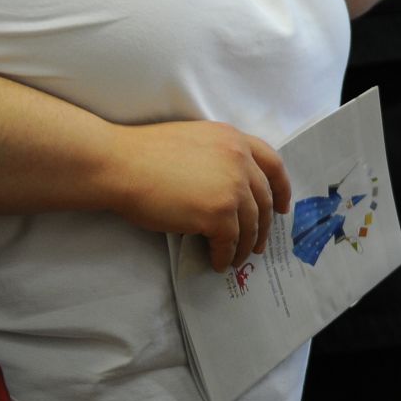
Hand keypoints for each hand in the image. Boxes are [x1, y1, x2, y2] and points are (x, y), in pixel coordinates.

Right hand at [100, 121, 289, 270]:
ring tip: (238, 258)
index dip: (281, 188)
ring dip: (245, 246)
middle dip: (264, 226)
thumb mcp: (194, 141)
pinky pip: (230, 242)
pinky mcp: (219, 214)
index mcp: (233, 138)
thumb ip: (219, 157)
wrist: (118, 164)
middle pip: (264, 200)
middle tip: (258, 243)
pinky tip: (219, 262)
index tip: (282, 207)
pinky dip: (226, 255)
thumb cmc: (142, 154)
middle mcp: (240, 160)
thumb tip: (229, 187)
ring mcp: (232, 188)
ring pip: (250, 225)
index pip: (273, 164)